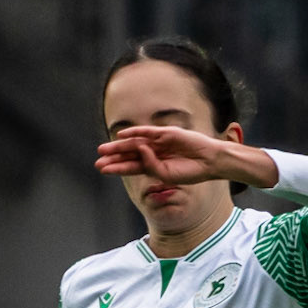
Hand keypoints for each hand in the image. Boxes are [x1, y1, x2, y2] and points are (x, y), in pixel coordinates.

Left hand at [95, 127, 277, 189]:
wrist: (210, 162)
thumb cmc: (190, 172)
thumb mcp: (166, 175)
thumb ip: (150, 165)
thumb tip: (138, 149)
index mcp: (154, 165)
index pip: (131, 166)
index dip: (116, 167)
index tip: (102, 169)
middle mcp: (154, 153)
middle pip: (129, 154)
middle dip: (113, 157)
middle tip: (97, 159)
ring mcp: (160, 142)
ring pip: (135, 143)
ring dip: (119, 146)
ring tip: (104, 149)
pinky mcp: (167, 133)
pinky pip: (147, 132)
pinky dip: (135, 132)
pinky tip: (122, 135)